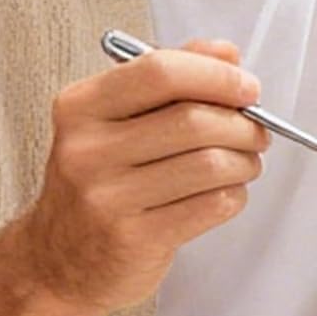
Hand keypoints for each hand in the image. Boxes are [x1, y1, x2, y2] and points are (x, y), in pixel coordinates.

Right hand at [15, 38, 270, 315]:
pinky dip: (234, 195)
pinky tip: (226, 193)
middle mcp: (87, 149)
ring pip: (209, 164)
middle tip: (256, 130)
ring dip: (244, 161)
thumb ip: (168, 78)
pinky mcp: (133, 238)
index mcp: (81, 107)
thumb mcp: (115, 121)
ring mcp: (107, 197)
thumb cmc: (98, 183)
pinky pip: (210, 205)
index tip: (247, 87)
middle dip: (241, 123)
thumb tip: (226, 53)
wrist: (59, 262)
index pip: (160, 71)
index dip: (216, 76)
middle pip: (192, 120)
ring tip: (245, 163)